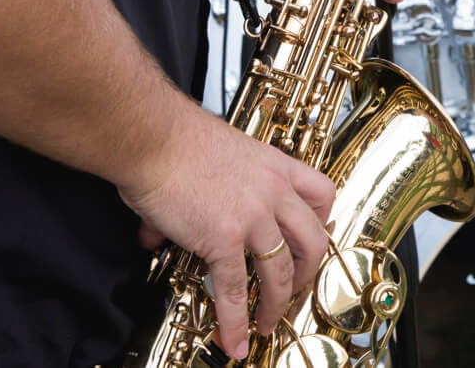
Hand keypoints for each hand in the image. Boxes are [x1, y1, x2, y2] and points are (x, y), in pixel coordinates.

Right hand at [124, 103, 336, 358]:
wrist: (153, 136)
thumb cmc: (172, 138)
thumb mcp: (212, 157)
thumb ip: (198, 194)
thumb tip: (158, 230)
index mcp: (274, 166)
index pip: (321, 194)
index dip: (321, 223)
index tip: (309, 241)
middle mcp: (273, 191)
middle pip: (313, 241)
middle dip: (305, 274)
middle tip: (291, 291)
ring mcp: (253, 217)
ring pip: (281, 272)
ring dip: (275, 305)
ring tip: (265, 325)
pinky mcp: (225, 238)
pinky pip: (234, 289)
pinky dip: (236, 320)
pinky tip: (234, 338)